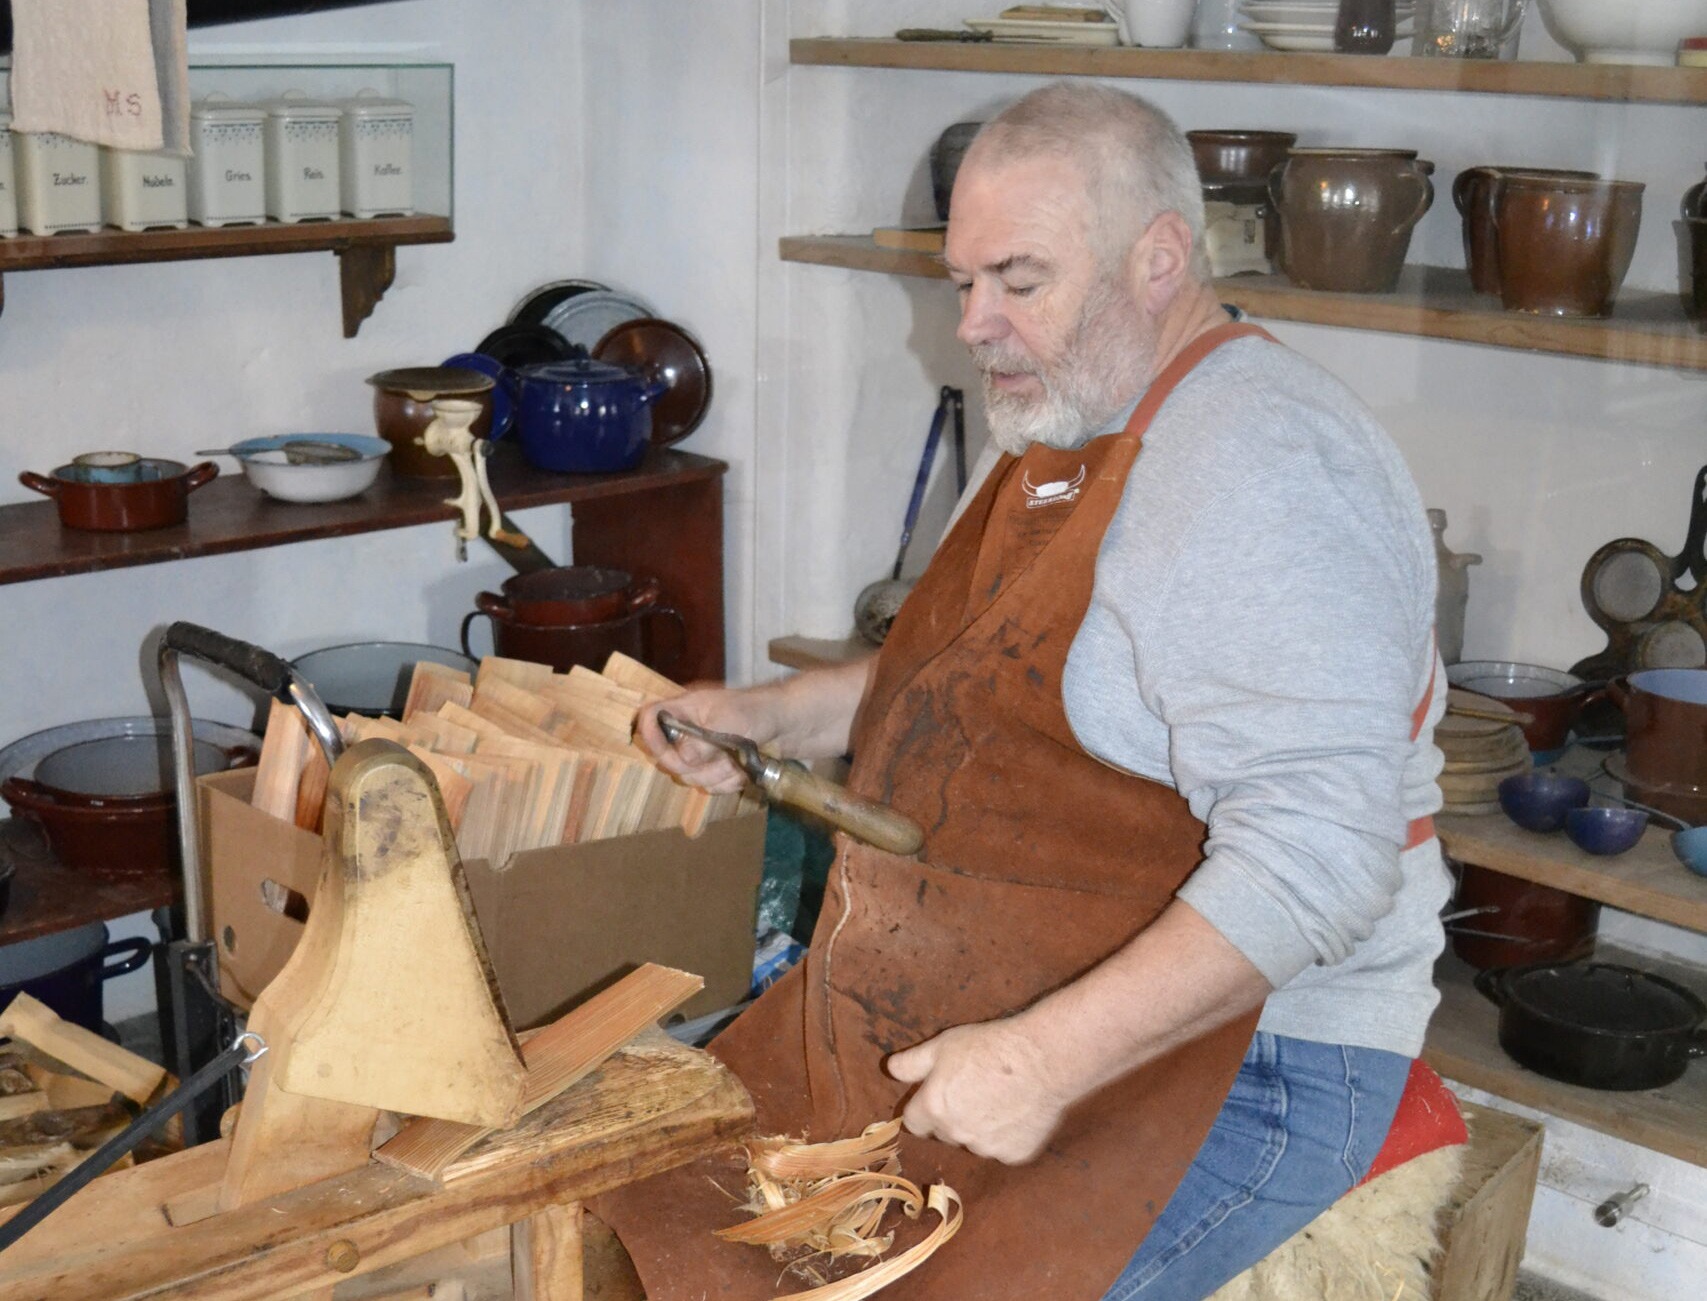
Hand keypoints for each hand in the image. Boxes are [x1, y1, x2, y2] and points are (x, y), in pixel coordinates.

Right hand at [634, 688, 774, 794]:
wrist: (788, 725)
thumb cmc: (758, 712)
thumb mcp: (731, 721)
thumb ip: (703, 740)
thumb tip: (682, 759)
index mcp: (686, 709)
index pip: (649, 718)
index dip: (650, 737)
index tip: (668, 752)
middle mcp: (687, 731)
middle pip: (667, 758)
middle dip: (694, 765)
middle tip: (719, 758)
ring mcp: (701, 752)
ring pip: (690, 777)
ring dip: (716, 775)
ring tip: (737, 762)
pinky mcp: (715, 768)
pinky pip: (709, 786)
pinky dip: (727, 783)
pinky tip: (742, 772)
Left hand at [886, 1018, 1065, 1164]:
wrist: (1042, 1059)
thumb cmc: (990, 1047)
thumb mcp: (943, 1045)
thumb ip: (912, 1062)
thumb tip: (890, 1069)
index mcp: (934, 1109)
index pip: (914, 1122)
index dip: (925, 1107)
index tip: (939, 1094)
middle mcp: (956, 1134)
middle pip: (944, 1133)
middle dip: (952, 1117)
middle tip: (973, 1090)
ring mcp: (986, 1148)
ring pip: (974, 1143)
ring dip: (980, 1128)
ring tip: (999, 1098)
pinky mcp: (1014, 1155)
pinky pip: (1003, 1149)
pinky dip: (1008, 1136)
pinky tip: (1018, 1111)